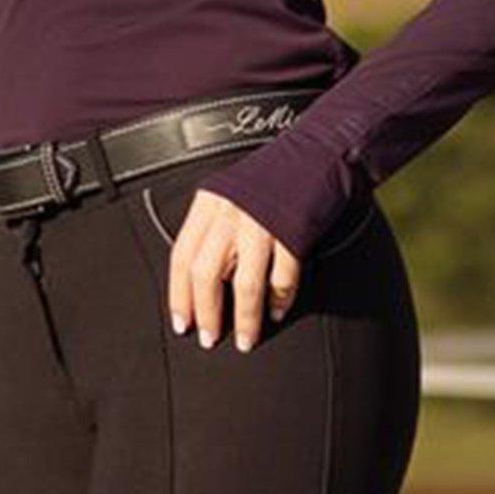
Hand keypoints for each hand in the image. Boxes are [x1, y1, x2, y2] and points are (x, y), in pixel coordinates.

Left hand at [166, 188, 300, 349]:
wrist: (315, 153)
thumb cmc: (270, 179)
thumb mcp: (228, 196)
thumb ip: (211, 230)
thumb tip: (198, 279)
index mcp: (208, 204)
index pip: (182, 257)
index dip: (179, 294)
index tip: (182, 322)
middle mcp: (231, 213)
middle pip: (207, 273)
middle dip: (207, 312)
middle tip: (209, 338)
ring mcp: (264, 223)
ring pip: (245, 283)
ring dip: (245, 318)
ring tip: (246, 340)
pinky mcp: (295, 232)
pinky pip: (283, 277)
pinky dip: (280, 300)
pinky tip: (276, 313)